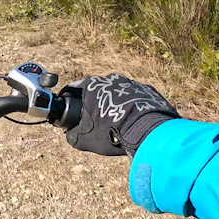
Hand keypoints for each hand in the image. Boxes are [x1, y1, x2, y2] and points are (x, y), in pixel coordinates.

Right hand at [59, 74, 178, 155]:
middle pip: (98, 90)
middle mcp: (111, 79)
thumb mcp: (84, 139)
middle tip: (95, 118)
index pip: (75, 88)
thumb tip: (71, 134)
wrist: (147, 132)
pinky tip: (132, 121)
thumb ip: (72, 135)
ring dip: (115, 103)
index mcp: (92, 85)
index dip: (71, 99)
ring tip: (116, 120)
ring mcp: (131, 83)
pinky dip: (131, 107)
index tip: (71, 108)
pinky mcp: (148, 90)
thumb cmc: (111, 133)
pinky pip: (135, 98)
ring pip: (117, 92)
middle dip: (94, 102)